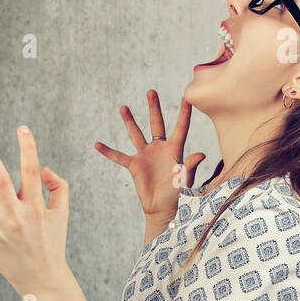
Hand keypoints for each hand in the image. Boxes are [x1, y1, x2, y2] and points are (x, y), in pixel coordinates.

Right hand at [95, 90, 205, 229]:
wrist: (162, 209)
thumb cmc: (177, 195)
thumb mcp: (185, 179)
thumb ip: (191, 166)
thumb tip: (201, 154)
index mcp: (175, 149)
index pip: (181, 127)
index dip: (184, 113)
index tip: (186, 97)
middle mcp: (160, 148)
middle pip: (156, 123)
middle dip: (153, 108)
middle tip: (151, 91)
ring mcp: (146, 155)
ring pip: (136, 134)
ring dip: (130, 121)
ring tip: (123, 107)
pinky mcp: (134, 165)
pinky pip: (118, 156)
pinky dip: (108, 151)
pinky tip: (98, 144)